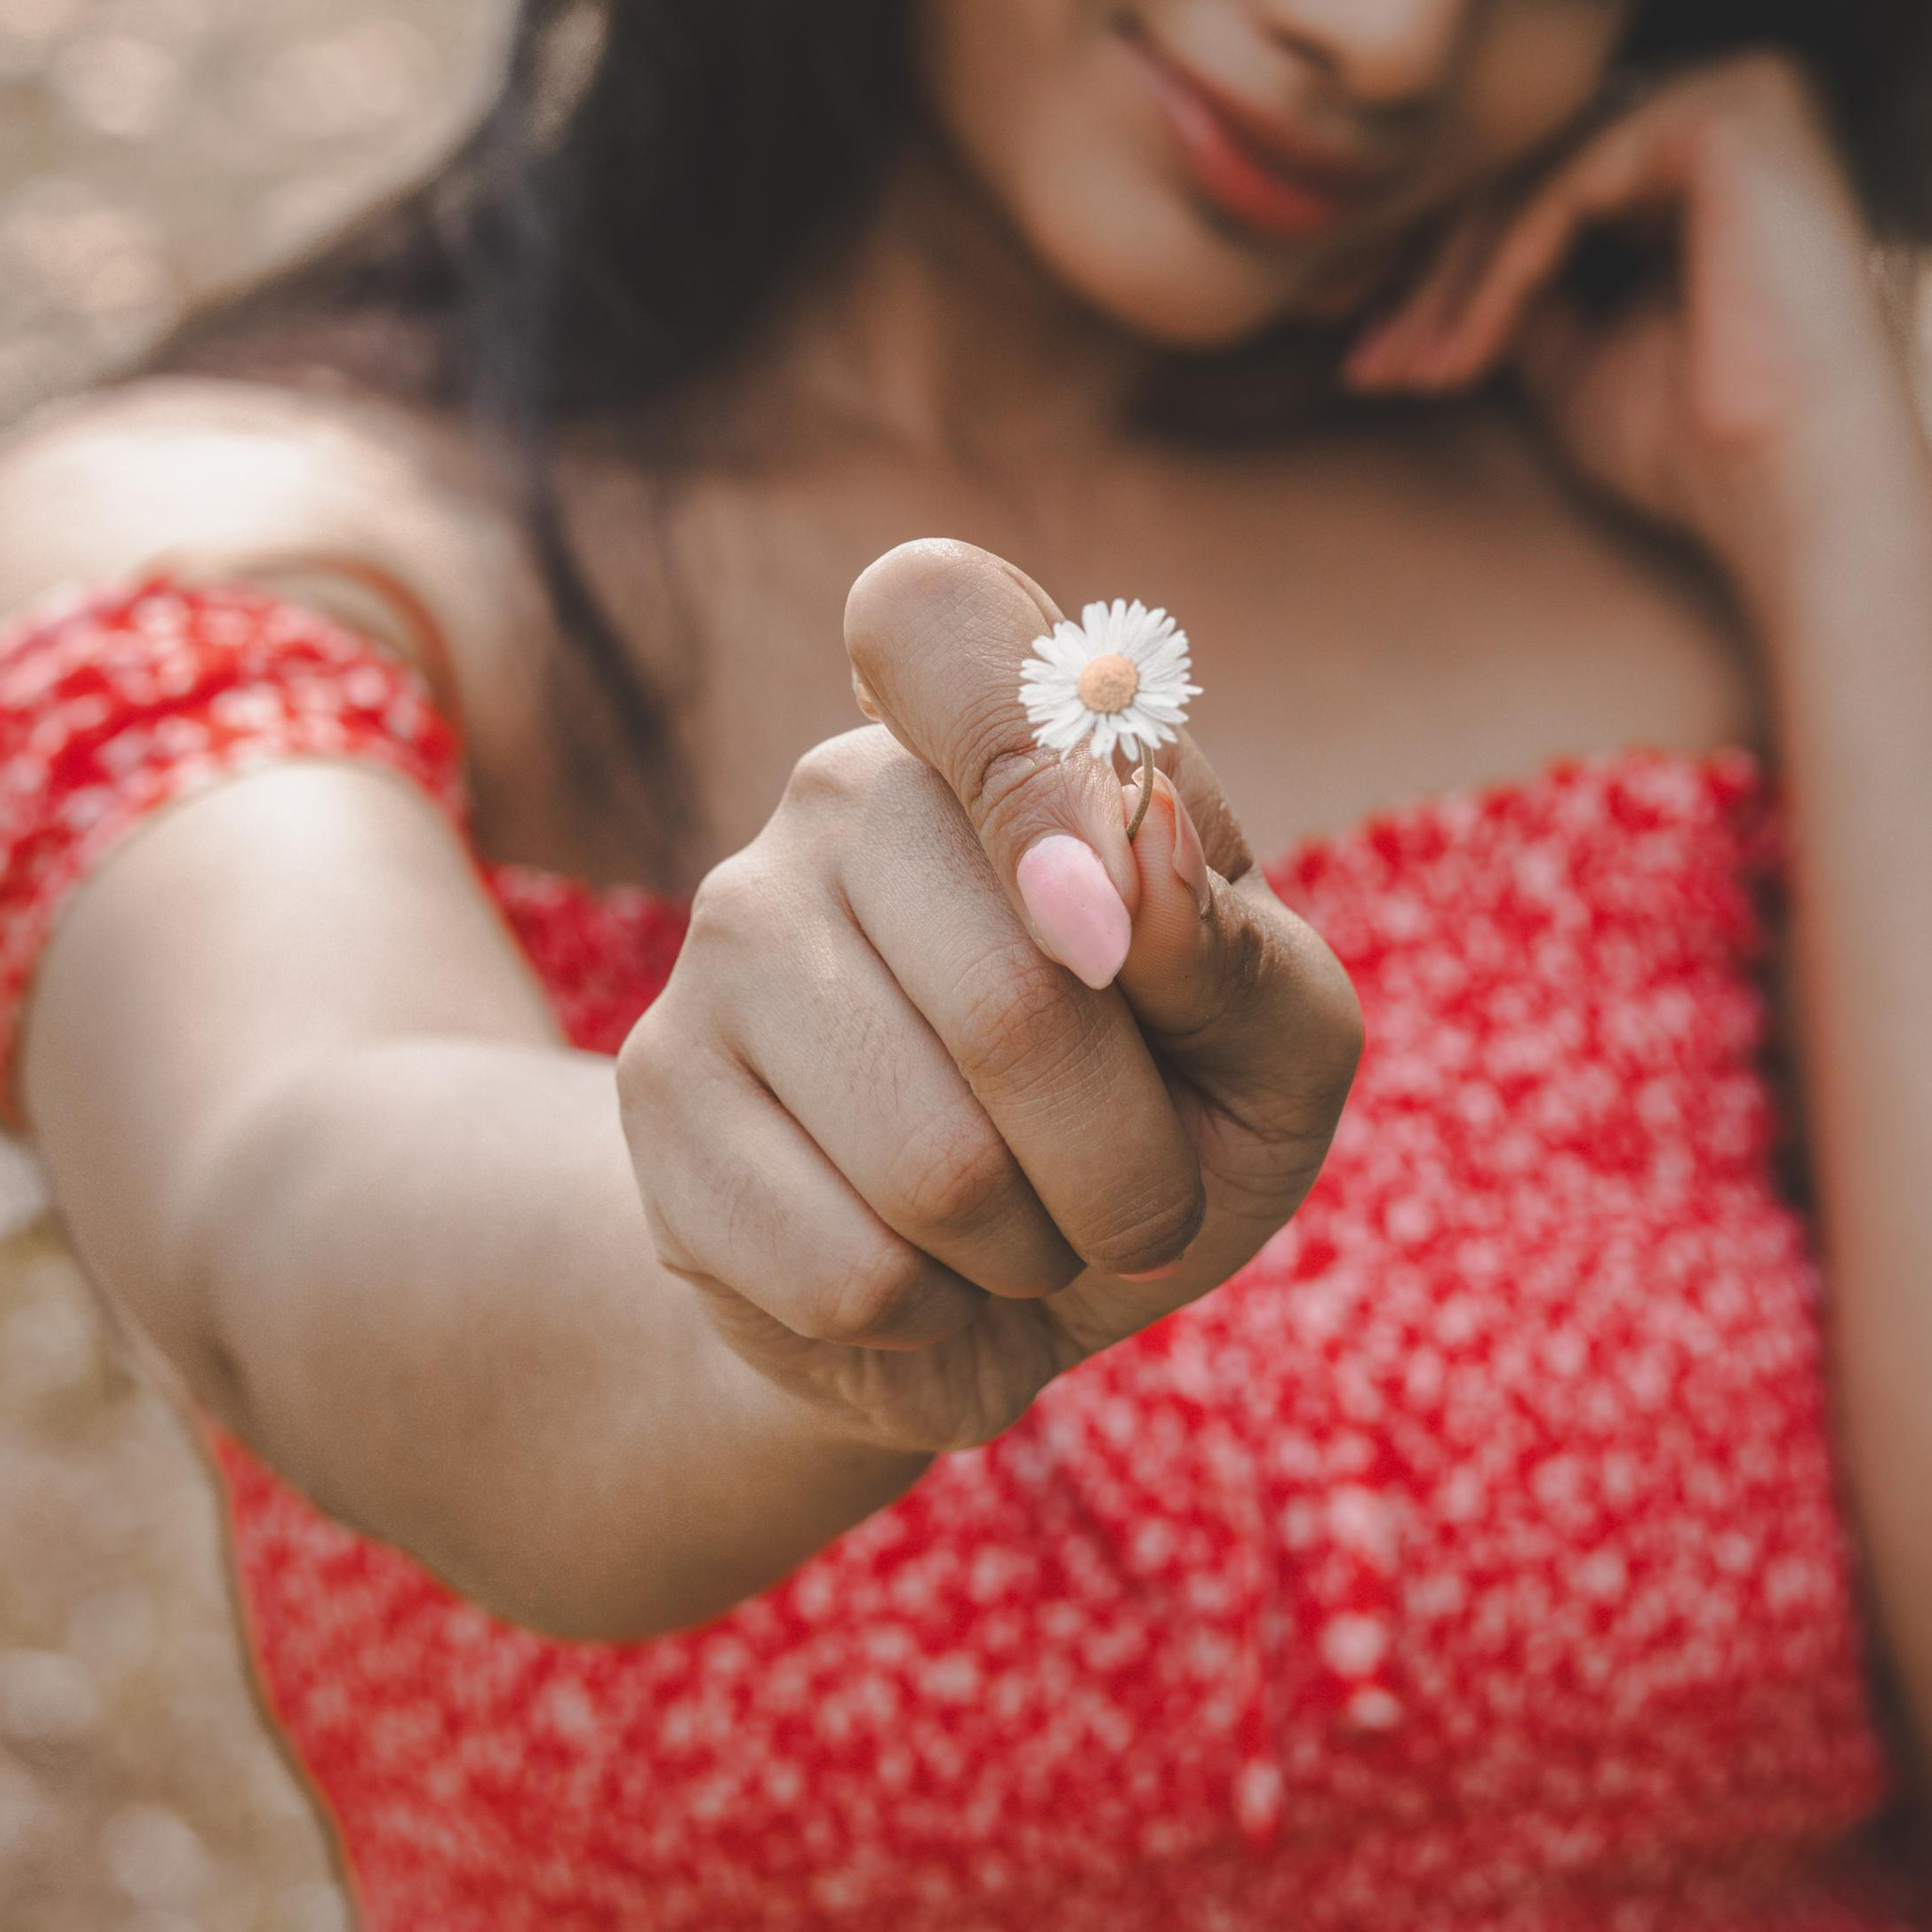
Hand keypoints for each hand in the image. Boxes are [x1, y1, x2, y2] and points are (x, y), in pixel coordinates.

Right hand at [615, 539, 1361, 1454]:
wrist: (999, 1286)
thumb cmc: (1168, 1118)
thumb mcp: (1273, 1048)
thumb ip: (1235, 949)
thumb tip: (1134, 840)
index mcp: (1001, 723)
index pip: (938, 614)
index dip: (1037, 770)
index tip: (1109, 928)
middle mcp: (839, 793)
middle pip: (1021, 1002)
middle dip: (1133, 1163)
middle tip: (1135, 1186)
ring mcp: (726, 937)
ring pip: (937, 1166)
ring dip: (1038, 1250)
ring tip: (1026, 1223)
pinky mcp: (657, 1097)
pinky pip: (849, 1271)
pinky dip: (938, 1317)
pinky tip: (926, 1269)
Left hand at [1342, 54, 1919, 582]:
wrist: (1799, 501)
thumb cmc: (1699, 449)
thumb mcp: (1571, 350)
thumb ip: (1510, 283)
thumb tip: (1402, 258)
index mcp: (1710, 150)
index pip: (1545, 180)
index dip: (1444, 268)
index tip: (1370, 354)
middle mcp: (1734, 98)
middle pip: (1533, 169)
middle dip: (1432, 275)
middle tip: (1367, 364)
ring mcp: (1740, 92)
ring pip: (1537, 172)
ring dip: (1451, 282)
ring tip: (1402, 370)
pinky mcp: (1729, 113)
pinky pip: (1567, 180)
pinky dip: (1499, 269)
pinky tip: (1460, 345)